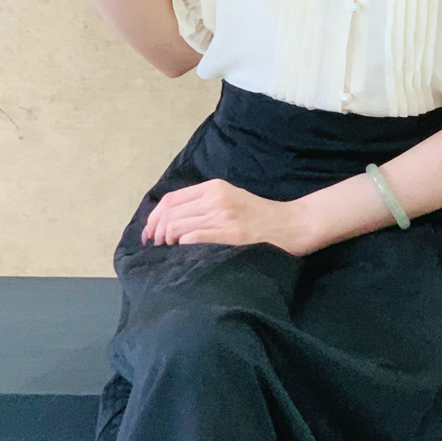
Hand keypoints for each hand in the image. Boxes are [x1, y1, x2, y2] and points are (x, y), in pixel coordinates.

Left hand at [141, 179, 313, 257]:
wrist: (291, 225)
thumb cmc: (260, 216)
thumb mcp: (231, 199)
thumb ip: (206, 203)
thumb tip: (173, 219)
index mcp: (214, 187)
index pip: (171, 199)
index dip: (154, 217)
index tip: (149, 232)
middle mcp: (215, 198)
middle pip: (170, 213)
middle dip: (155, 231)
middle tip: (154, 246)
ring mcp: (222, 216)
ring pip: (177, 226)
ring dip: (166, 241)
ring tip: (167, 251)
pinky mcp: (230, 234)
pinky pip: (193, 237)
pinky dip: (181, 246)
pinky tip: (182, 253)